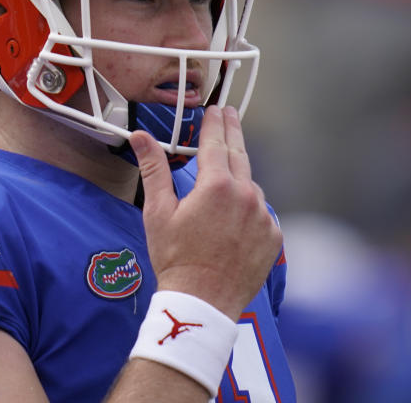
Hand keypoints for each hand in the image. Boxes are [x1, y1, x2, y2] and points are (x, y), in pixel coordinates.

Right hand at [129, 106, 281, 320]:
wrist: (202, 301)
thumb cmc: (175, 258)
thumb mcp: (158, 211)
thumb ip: (153, 169)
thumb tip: (138, 136)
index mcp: (216, 186)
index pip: (216, 142)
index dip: (214, 123)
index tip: (215, 109)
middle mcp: (246, 195)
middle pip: (239, 154)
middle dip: (232, 132)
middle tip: (229, 114)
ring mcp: (263, 216)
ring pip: (250, 186)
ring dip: (238, 178)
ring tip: (224, 179)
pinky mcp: (272, 236)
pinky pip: (261, 213)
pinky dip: (249, 209)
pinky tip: (234, 219)